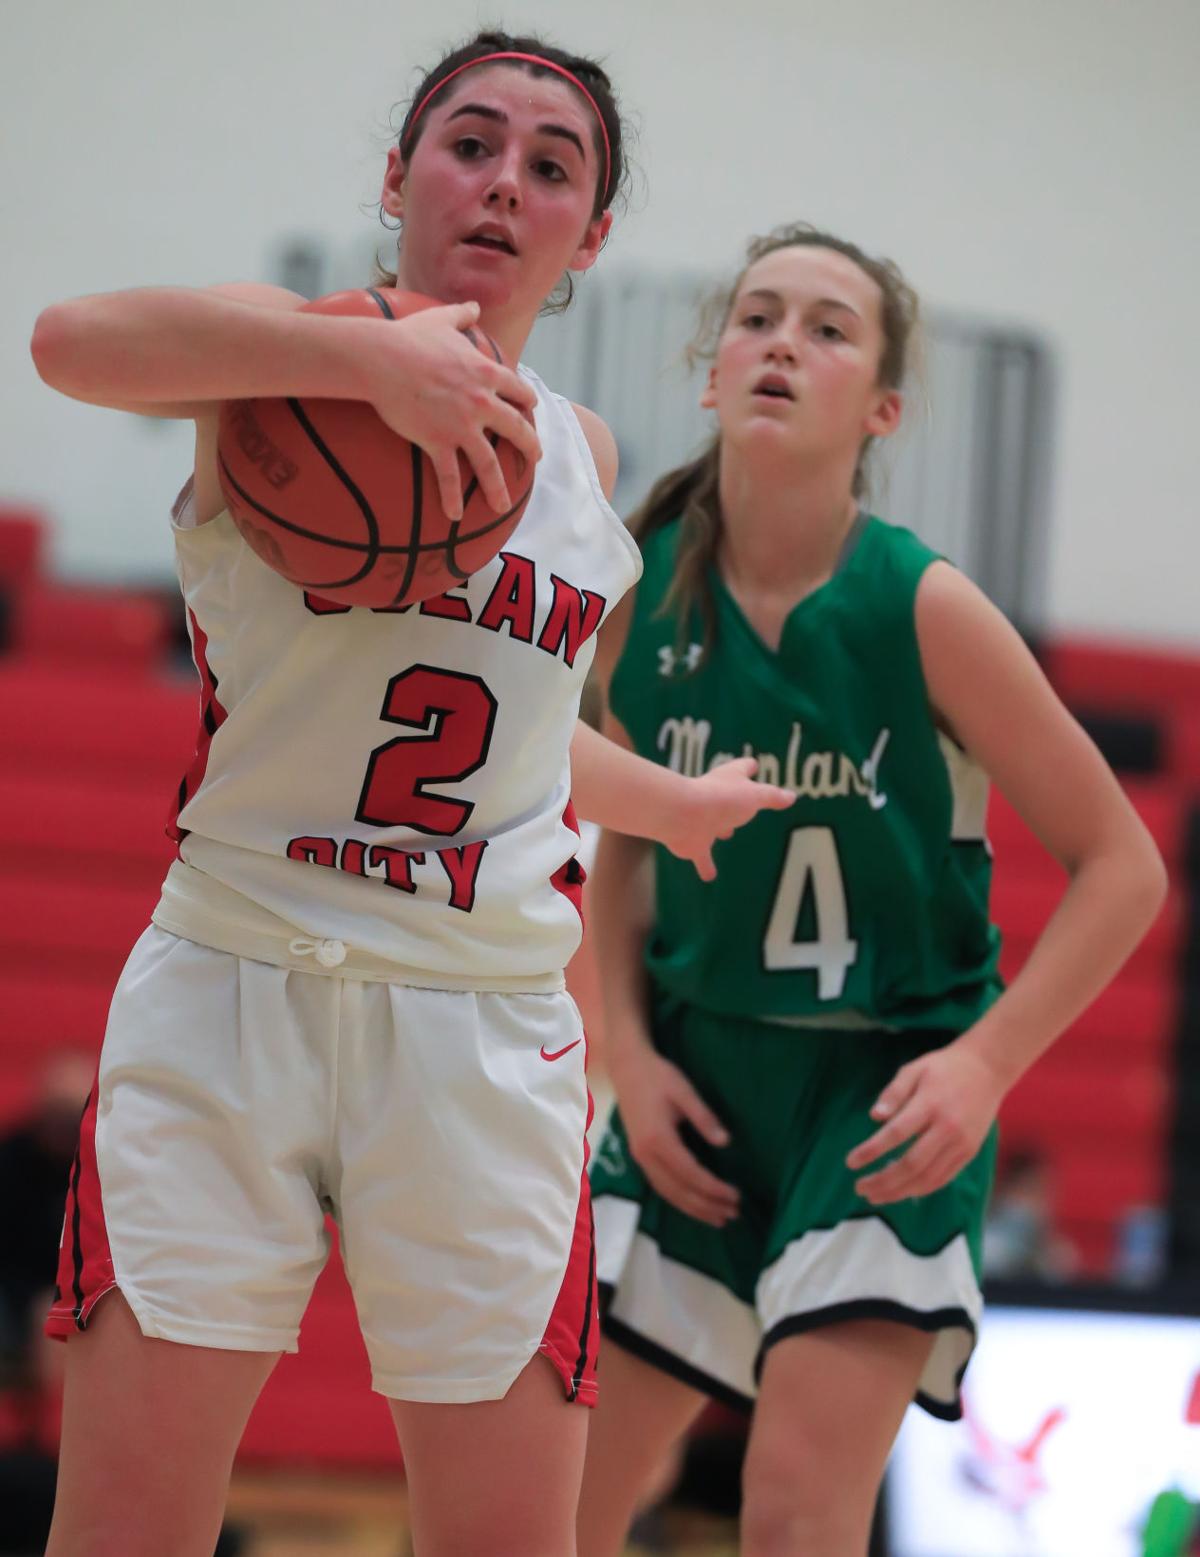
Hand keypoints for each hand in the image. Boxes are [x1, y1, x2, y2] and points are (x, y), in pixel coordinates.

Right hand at [364, 301, 541, 519]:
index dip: (528, 401)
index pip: (519, 390)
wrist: (381, 359)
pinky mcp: (438, 442)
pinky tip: (456, 516)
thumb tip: (473, 306)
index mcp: (487, 373)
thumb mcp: (441, 318)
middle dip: (530, 446)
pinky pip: (449, 477)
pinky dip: (453, 499)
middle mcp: (482, 403)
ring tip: (504, 505)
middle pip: (516, 429)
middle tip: (535, 458)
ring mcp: (462, 426)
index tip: (532, 410)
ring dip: (499, 486)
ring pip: (489, 463)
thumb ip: (462, 315)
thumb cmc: (409, 336)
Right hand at [612, 1044, 739, 1226]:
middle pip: (678, 1191)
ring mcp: (640, 1157)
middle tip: (733, 1214)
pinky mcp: (639, 1156)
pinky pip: (660, 1186)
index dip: (713, 1189)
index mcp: (658, 1138)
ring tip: (718, 1217)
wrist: (626, 1068)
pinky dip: (679, 1200)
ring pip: (668, 1193)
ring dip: (693, 1208)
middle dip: (706, 1206)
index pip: (690, 1174)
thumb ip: (704, 1117)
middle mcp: (646, 1154)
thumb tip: (725, 1142)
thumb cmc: (658, 1076)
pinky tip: (694, 1204)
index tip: (735, 1196)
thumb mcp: (684, 1090)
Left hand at [661, 757, 794, 880]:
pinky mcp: (694, 843)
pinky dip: (706, 865)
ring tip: (726, 833)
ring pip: (714, 824)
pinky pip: (702, 856)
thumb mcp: (755, 796)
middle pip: (727, 795)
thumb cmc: (723, 799)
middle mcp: (715, 798)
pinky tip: (709, 875)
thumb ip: (772, 797)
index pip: (743, 768)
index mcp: (730, 779)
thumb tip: (791, 796)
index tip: (753, 766)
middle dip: (735, 801)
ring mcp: (703, 820)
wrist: (683, 816)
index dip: (749, 767)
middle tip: (743, 807)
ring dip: (720, 828)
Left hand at [846, 1041, 1005, 1204]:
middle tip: (859, 1188)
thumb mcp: (914, 1069)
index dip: (871, 1151)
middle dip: (883, 1181)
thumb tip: (874, 1117)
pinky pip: (943, 1178)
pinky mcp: (969, 1153)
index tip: (850, 1162)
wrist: (987, 1070)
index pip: (896, 1134)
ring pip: (928, 1177)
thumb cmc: (944, 1068)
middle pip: (912, 1164)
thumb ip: (894, 1092)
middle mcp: (947, 1128)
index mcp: (930, 1104)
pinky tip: (901, 1192)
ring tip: (875, 1196)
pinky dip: (921, 1189)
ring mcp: (961, 1144)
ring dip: (899, 1191)